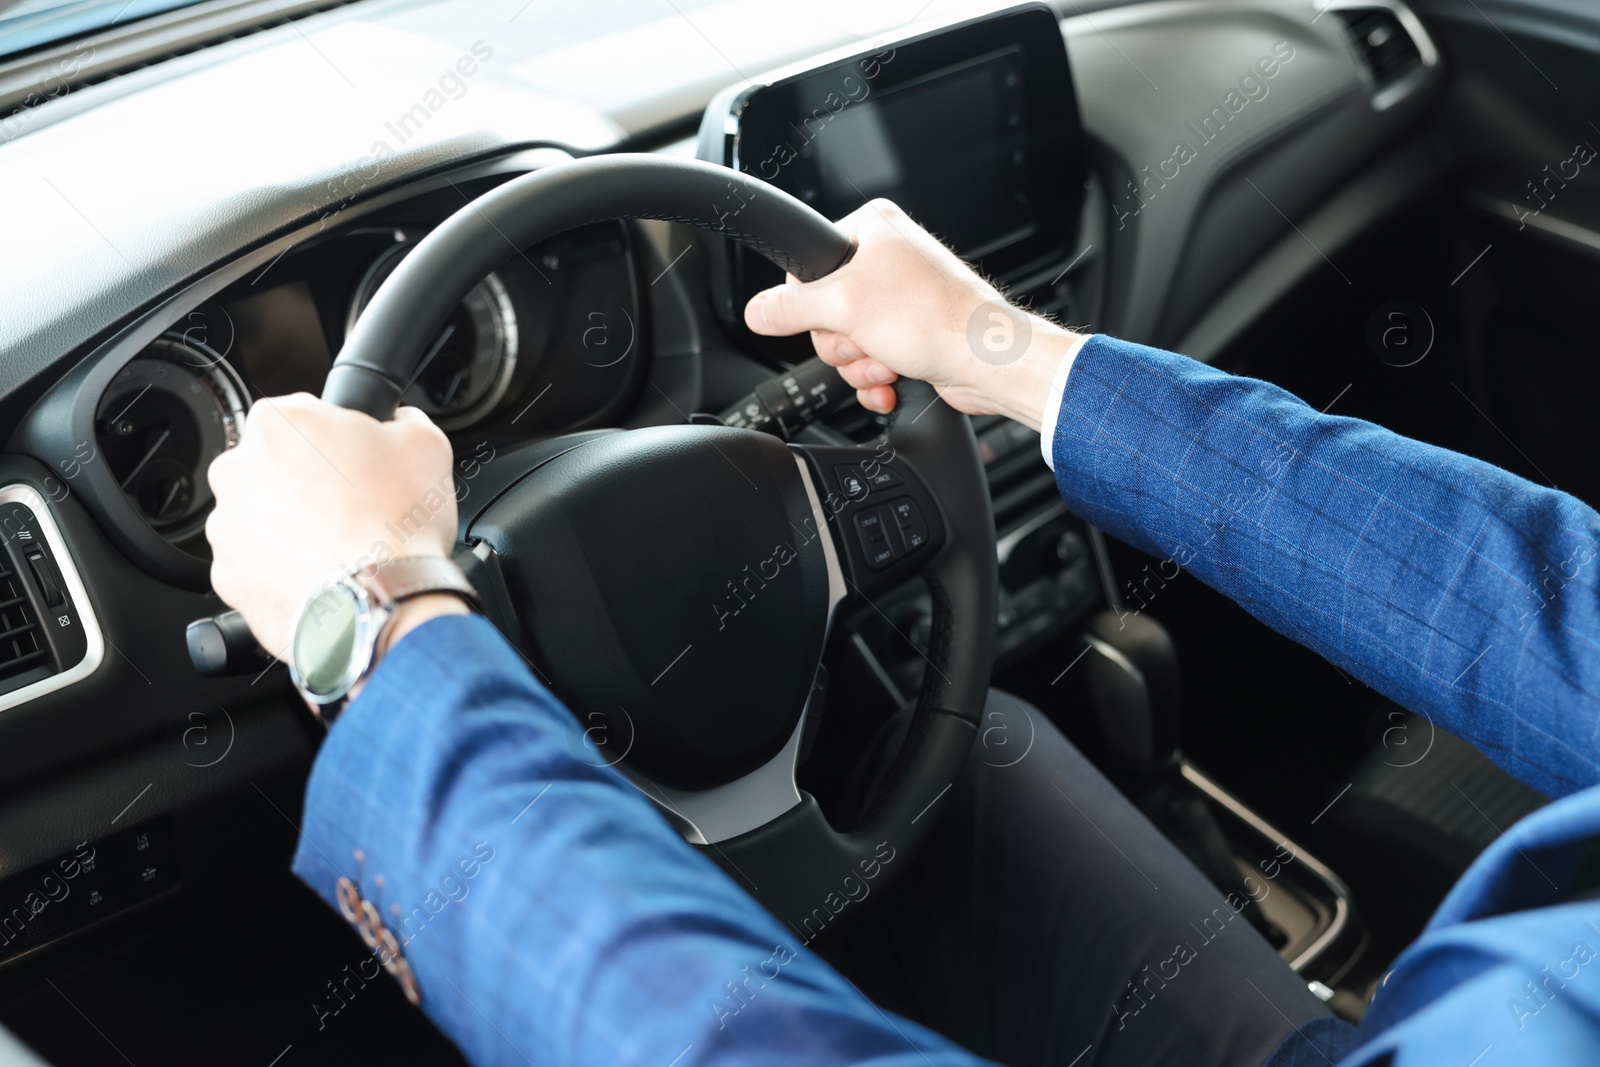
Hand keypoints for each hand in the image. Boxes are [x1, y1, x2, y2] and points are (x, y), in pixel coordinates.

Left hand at [206, 394, 464, 659]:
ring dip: (294, 526)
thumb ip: (402, 420)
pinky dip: (285, 568)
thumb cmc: (395, 526)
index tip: (358, 461)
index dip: (338, 439)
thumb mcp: (426, 445)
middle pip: (276, 466)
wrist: (380, 604)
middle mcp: (238, 471)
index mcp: (278, 424)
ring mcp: (227, 528)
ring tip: (342, 545)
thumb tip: (397, 423)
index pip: (304, 415)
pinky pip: (258, 565)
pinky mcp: (228, 578)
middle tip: (354, 506)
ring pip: (263, 517)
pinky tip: (325, 573)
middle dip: (309, 482)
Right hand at [744, 199, 1083, 428]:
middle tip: (867, 340)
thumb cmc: (936, 319)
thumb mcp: (844, 305)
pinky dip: (876, 378)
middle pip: (822, 311)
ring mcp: (899, 300)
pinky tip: (892, 380)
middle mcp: (885, 258)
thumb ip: (790, 308)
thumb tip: (757, 312)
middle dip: (842, 342)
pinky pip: (869, 361)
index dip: (809, 304)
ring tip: (888, 361)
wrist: (988, 362)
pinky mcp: (910, 334)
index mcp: (871, 229)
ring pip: (845, 342)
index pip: (804, 266)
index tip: (831, 316)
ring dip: (860, 365)